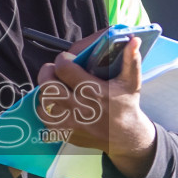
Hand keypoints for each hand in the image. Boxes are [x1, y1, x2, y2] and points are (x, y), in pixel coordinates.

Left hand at [35, 35, 156, 177]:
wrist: (126, 136)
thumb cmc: (126, 105)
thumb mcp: (131, 81)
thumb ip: (131, 60)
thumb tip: (134, 40)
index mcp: (94, 91)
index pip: (64, 69)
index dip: (62, 60)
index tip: (66, 59)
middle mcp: (80, 108)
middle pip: (48, 85)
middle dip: (47, 72)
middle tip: (53, 69)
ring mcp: (70, 123)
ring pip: (44, 101)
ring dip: (46, 90)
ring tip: (55, 85)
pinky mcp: (65, 134)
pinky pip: (45, 118)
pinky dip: (46, 108)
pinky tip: (56, 102)